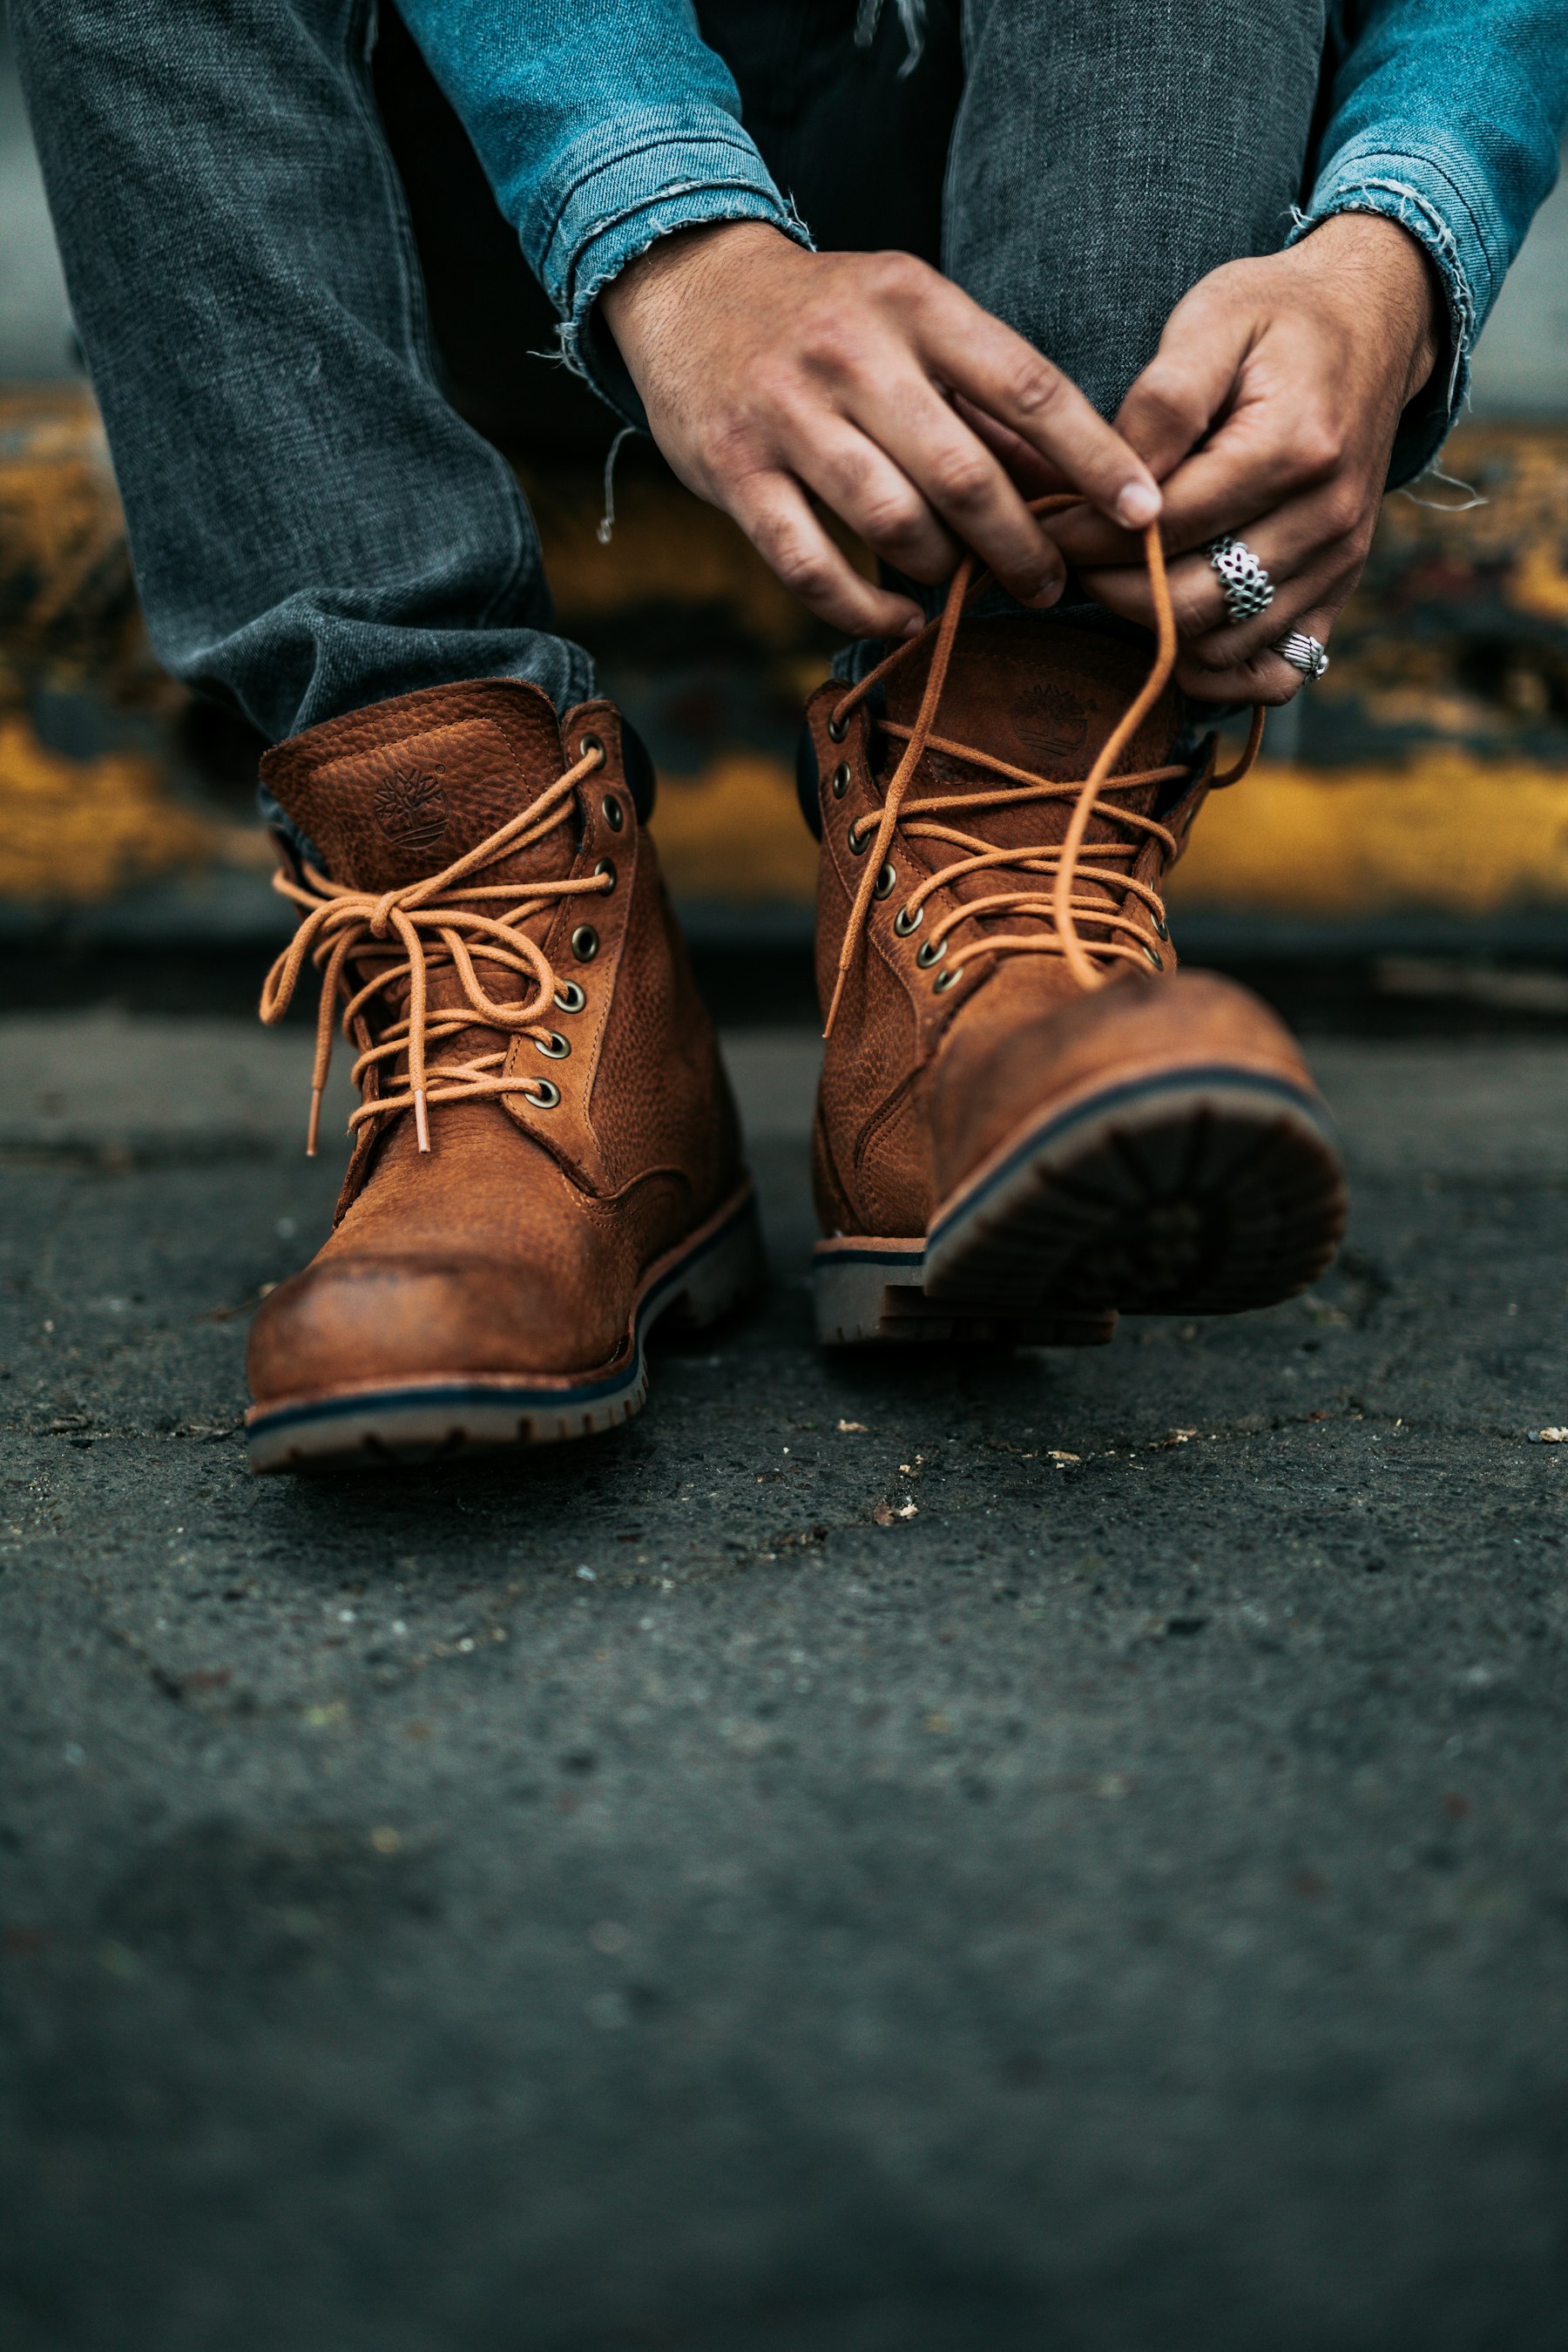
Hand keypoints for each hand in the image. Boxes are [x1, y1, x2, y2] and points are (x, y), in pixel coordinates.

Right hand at [599, 221, 1161, 639]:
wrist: (687, 291)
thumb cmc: (825, 320)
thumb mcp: (910, 325)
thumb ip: (984, 402)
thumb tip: (1075, 486)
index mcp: (914, 302)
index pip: (1027, 386)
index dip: (1094, 457)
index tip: (1144, 513)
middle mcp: (850, 353)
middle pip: (964, 473)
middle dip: (1022, 544)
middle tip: (1050, 582)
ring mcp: (786, 415)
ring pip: (891, 522)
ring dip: (944, 571)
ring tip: (964, 586)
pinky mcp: (734, 473)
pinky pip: (810, 565)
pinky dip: (866, 605)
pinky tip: (903, 615)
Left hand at [1048, 213, 1441, 702]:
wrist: (1375, 321)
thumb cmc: (1279, 315)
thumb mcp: (1214, 318)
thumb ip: (1163, 402)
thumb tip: (1117, 483)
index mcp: (1293, 447)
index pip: (1165, 526)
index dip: (1090, 536)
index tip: (1046, 524)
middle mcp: (1326, 516)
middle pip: (1190, 600)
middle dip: (1111, 588)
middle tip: (1071, 559)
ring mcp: (1339, 561)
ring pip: (1223, 643)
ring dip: (1155, 629)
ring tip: (1118, 579)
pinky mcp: (1340, 587)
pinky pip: (1276, 672)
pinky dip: (1220, 670)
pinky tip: (1177, 631)